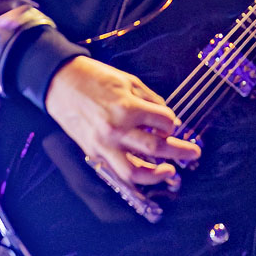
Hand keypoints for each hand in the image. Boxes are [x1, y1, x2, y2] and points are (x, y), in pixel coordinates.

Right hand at [44, 56, 199, 185]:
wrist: (61, 83)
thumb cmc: (94, 78)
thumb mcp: (128, 81)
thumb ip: (150, 100)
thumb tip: (168, 119)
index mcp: (127, 107)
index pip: (164, 122)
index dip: (173, 123)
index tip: (173, 124)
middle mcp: (117, 129)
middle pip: (157, 148)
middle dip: (180, 152)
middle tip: (193, 153)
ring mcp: (104, 144)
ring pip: (136, 171)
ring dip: (158, 175)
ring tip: (171, 172)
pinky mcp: (94, 153)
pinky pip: (118, 172)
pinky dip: (135, 178)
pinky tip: (147, 175)